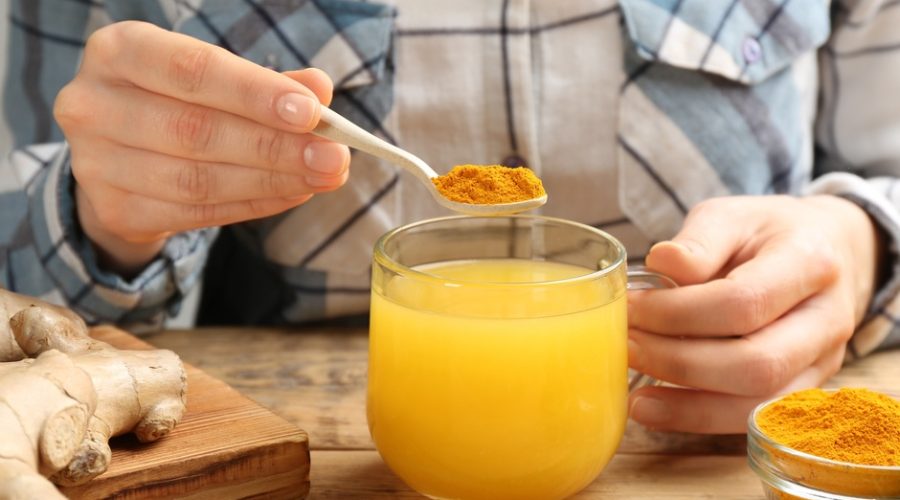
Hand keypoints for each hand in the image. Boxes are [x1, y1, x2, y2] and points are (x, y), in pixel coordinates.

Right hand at [54, 22, 349, 274]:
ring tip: (322, 177)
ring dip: (272, 182)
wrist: (119, 153)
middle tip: (333, 156)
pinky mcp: (114, 210)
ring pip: (199, 180)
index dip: (254, 93)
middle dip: (276, 147)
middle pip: (198, 131)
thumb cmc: (176, 102)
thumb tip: (320, 91)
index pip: (193, 70)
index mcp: (118, 51)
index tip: (311, 113)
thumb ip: (266, 84)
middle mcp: (93, 104)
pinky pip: (196, 214)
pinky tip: (292, 194)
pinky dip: (253, 205)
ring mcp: (95, 163)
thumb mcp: (215, 80)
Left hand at [627, 195, 881, 432]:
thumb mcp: (732, 216)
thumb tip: (662, 262)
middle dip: (679, 361)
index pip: (743, 301)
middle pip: (755, 362)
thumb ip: (700, 240)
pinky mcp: (804, 388)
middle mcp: (827, 318)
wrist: (829, 249)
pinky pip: (753, 418)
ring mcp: (823, 360)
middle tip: (626, 347)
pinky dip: (701, 419)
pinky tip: (657, 410)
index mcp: (809, 263)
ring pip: (758, 402)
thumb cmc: (767, 232)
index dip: (677, 312)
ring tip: (635, 394)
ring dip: (688, 405)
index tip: (629, 307)